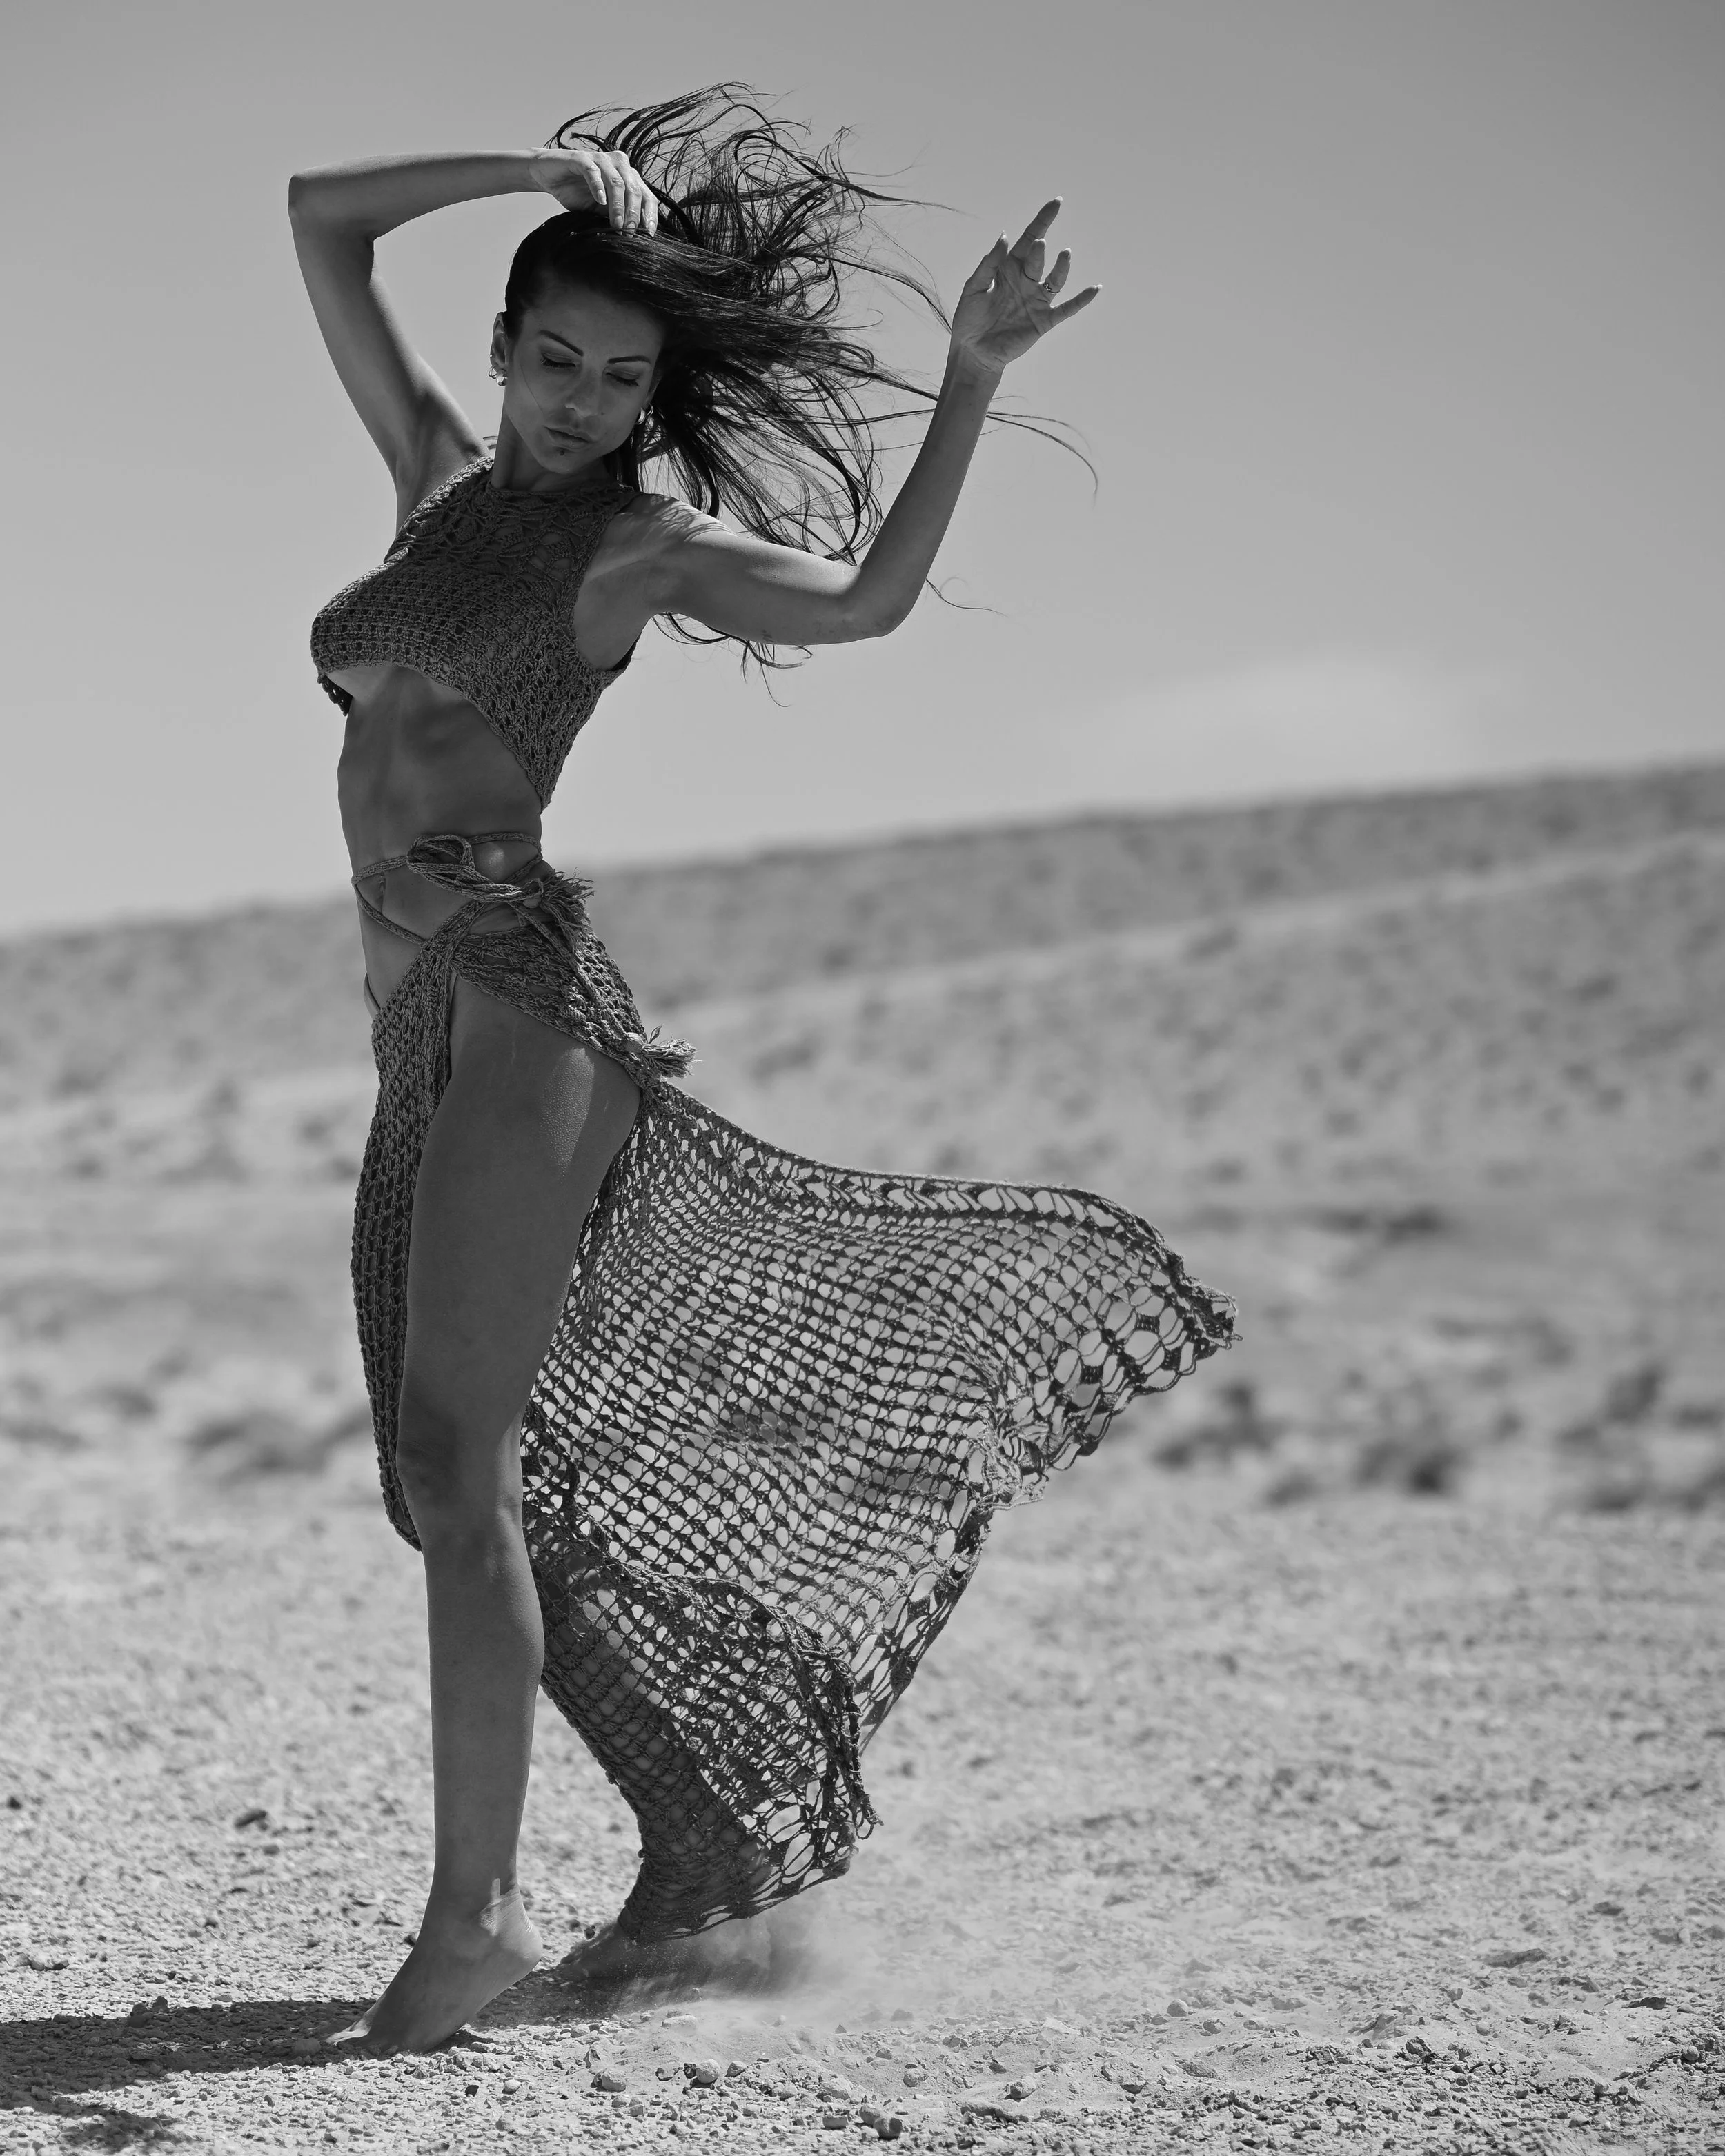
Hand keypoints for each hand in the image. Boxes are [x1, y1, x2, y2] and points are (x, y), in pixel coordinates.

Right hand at [527, 146, 656, 233]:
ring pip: (617, 182)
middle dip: (634, 214)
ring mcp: (601, 159)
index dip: (649, 214)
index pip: (646, 195)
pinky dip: (598, 187)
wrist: (550, 177)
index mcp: (628, 176)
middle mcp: (619, 164)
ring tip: (615, 225)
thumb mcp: (601, 211)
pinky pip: (594, 172)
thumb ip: (618, 217)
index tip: (649, 234)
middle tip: (629, 233)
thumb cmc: (577, 194)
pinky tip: (600, 201)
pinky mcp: (582, 158)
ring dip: (618, 206)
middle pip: (634, 189)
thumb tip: (634, 236)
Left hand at [949, 200, 1097, 379]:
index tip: (1056, 203)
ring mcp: (1036, 302)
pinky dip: (1081, 300)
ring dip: (1062, 267)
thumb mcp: (973, 289)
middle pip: (1039, 258)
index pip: (1028, 240)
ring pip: (1055, 280)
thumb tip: (1005, 237)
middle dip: (1040, 249)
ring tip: (1064, 254)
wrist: (972, 354)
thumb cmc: (969, 321)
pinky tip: (1095, 289)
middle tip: (1039, 244)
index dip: (1042, 221)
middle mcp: (1025, 282)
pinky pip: (1066, 310)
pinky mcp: (1043, 322)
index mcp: (1008, 270)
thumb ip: (988, 264)